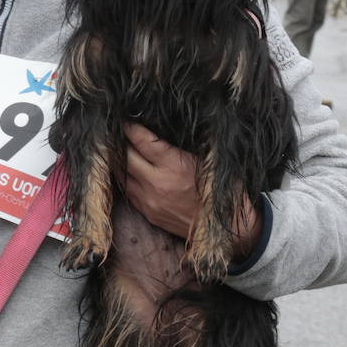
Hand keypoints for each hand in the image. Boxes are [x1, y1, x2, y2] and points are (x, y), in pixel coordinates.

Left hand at [123, 123, 262, 257]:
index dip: (131, 127)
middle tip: (117, 130)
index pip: (142, 141)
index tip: (125, 119)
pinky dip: (124, 177)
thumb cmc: (222, 188)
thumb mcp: (208, 159)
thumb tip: (163, 126)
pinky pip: (128, 191)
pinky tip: (126, 169)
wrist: (229, 227)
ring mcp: (150, 200)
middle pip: (126, 157)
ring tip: (119, 147)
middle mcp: (157, 183)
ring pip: (122, 175)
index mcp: (174, 165)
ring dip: (119, 160)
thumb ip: (183, 144)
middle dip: (120, 141)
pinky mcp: (149, 213)